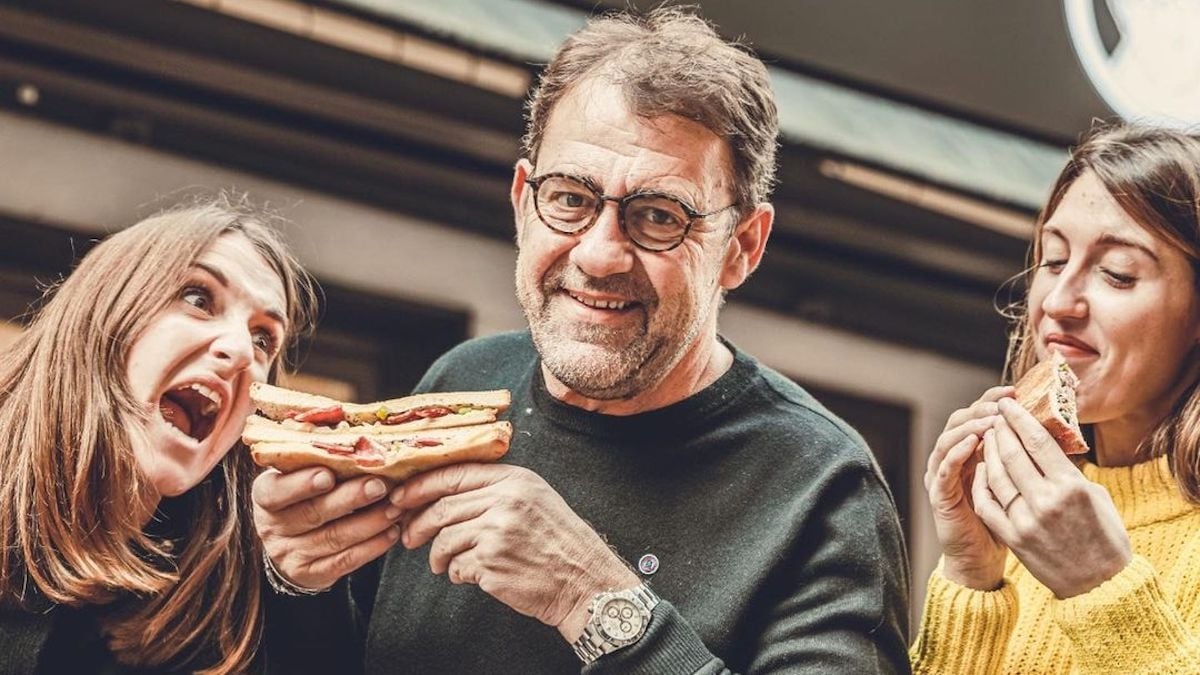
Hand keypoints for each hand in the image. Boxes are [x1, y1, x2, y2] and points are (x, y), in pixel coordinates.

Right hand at [252, 467, 401, 589]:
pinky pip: (345, 562)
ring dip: (369, 522)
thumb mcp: (299, 475)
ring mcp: (290, 554)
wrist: (294, 543)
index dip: (301, 484)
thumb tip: (359, 439)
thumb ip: (318, 461)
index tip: (328, 474)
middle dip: (350, 498)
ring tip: (395, 507)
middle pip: (312, 513)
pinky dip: (372, 547)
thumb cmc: (305, 495)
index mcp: (265, 495)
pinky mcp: (311, 575)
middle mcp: (272, 527)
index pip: (276, 491)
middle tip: (379, 485)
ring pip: (333, 538)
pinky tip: (392, 532)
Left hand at [391, 463, 638, 642]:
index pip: (454, 475)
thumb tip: (442, 493)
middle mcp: (505, 501)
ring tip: (442, 564)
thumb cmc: (559, 541)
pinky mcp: (492, 563)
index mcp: (514, 479)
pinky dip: (456, 573)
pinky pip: (457, 566)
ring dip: (437, 555)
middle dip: (417, 523)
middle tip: (408, 536)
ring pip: (445, 539)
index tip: (401, 497)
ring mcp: (497, 532)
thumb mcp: (535, 498)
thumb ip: (497, 488)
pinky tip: (468, 575)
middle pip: (442, 507)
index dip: (420, 486)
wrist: (584, 580)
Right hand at [925, 386, 1011, 589]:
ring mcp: (942, 476)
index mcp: (973, 453)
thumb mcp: (1024, 487)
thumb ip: (1029, 462)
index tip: (1016, 391)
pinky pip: (943, 469)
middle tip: (1003, 401)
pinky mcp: (939, 496)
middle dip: (982, 408)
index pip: (978, 416)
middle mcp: (954, 460)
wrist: (983, 560)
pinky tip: (973, 442)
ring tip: (991, 419)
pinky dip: (956, 452)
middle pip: (961, 421)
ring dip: (969, 426)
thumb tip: (1057, 433)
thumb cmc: (1009, 525)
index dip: (993, 401)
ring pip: (949, 439)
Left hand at [972, 397, 1131, 597]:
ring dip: (988, 453)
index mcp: (1071, 486)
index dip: (1018, 418)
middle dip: (1000, 430)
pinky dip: (981, 482)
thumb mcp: (1095, 495)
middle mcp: (1046, 501)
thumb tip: (1046, 444)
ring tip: (987, 439)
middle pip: (1012, 453)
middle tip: (994, 416)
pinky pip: (987, 502)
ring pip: (995, 476)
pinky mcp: (1012, 537)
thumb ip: (1068, 470)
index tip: (1008, 404)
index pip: (1037, 441)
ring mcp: (1026, 520)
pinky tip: (981, 469)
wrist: (1099, 585)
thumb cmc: (1103, 536)